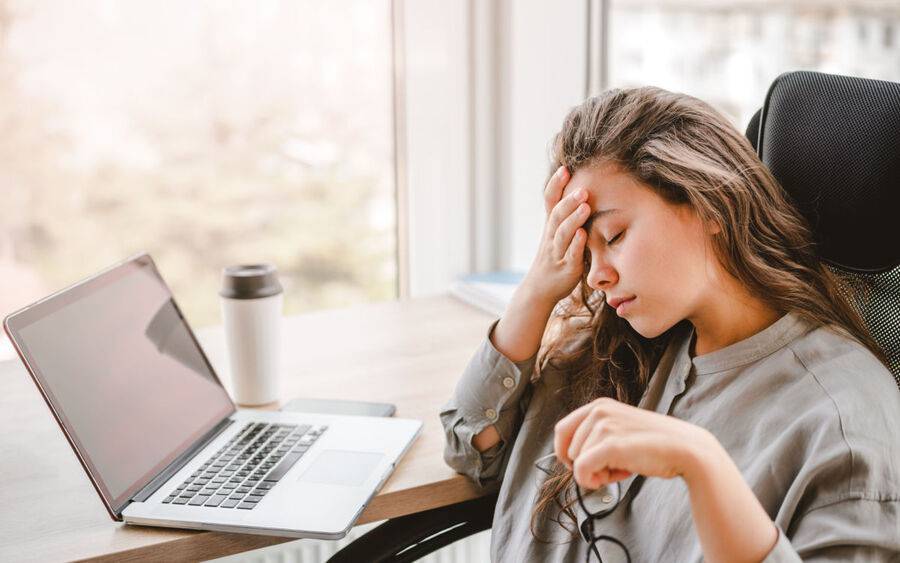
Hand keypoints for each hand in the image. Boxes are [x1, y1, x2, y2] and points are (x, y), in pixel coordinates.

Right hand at [520, 165, 590, 306]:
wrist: (539, 289)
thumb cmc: (553, 258)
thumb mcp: (557, 235)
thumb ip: (565, 216)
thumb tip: (579, 192)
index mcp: (550, 226)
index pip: (549, 202)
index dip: (555, 185)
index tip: (564, 168)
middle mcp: (551, 237)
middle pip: (556, 215)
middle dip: (568, 201)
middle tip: (582, 188)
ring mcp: (557, 253)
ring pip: (562, 233)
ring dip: (573, 218)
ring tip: (585, 206)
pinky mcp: (566, 269)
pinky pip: (570, 255)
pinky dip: (576, 244)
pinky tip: (583, 234)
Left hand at [554, 397, 714, 489]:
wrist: (685, 449)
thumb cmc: (652, 444)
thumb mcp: (619, 429)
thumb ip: (596, 436)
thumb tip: (570, 459)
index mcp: (598, 405)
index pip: (561, 430)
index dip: (566, 453)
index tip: (581, 465)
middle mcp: (598, 411)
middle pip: (568, 450)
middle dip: (587, 465)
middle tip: (614, 467)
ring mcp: (604, 426)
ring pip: (576, 463)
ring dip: (597, 473)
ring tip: (624, 467)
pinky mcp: (610, 444)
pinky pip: (581, 470)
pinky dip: (591, 481)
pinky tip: (617, 477)